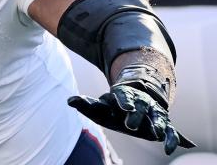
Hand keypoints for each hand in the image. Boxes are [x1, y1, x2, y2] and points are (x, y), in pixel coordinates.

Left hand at [69, 84, 194, 154]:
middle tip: (130, 125)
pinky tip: (174, 148)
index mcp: (124, 96)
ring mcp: (153, 113)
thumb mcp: (99, 107)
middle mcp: (140, 102)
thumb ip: (85, 104)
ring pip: (157, 117)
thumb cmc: (112, 109)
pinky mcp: (163, 124)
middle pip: (140, 106)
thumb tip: (69, 100)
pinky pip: (172, 132)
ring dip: (157, 125)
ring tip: (156, 134)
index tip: (125, 107)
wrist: (134, 103)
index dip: (124, 101)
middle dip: (136, 114)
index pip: (123, 96)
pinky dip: (174, 139)